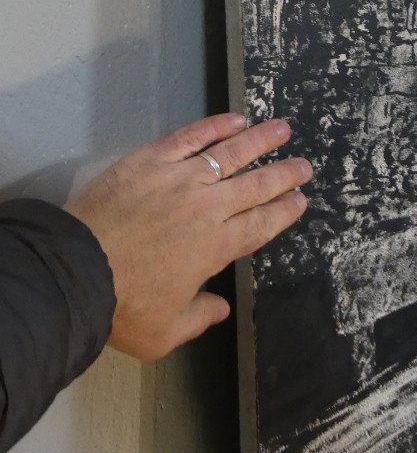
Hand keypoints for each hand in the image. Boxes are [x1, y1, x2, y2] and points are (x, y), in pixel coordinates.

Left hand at [65, 113, 310, 359]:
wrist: (76, 270)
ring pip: (231, 153)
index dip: (283, 211)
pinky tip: (235, 120)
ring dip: (261, 141)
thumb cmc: (121, 306)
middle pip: (256, 185)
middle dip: (284, 175)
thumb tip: (222, 308)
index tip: (300, 200)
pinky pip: (191, 137)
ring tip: (283, 129)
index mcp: (216, 247)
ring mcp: (181, 178)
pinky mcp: (153, 159)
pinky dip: (215, 126)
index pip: (260, 224)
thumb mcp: (163, 333)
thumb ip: (198, 317)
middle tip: (304, 165)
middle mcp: (208, 207)